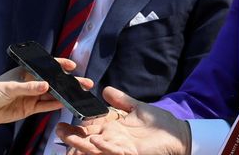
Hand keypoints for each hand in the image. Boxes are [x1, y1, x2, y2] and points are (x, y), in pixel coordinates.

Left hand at [0, 58, 91, 134]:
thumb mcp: (8, 87)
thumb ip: (28, 87)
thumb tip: (46, 85)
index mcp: (25, 72)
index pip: (46, 66)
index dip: (60, 65)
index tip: (72, 66)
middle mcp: (31, 83)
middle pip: (53, 81)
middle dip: (68, 82)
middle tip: (84, 83)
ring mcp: (31, 96)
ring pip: (52, 94)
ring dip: (64, 94)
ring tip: (79, 94)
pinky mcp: (29, 108)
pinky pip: (45, 106)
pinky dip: (55, 105)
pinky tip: (66, 103)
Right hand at [57, 86, 190, 154]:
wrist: (179, 134)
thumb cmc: (160, 124)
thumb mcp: (138, 108)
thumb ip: (122, 100)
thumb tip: (105, 90)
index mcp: (114, 130)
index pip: (90, 129)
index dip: (77, 127)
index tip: (62, 123)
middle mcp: (114, 140)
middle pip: (89, 140)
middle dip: (73, 138)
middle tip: (58, 132)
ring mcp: (122, 148)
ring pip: (97, 148)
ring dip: (82, 145)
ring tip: (68, 138)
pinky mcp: (132, 153)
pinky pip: (115, 151)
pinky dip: (105, 146)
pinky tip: (96, 141)